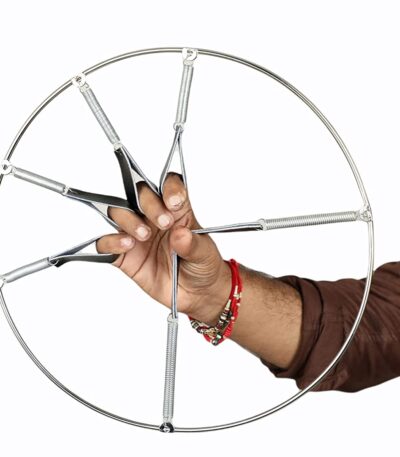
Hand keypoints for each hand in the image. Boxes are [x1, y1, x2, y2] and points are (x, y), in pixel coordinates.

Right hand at [96, 173, 230, 323]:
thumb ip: (193, 244)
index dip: (170, 187)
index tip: (174, 202)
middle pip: (141, 194)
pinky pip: (106, 244)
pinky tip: (126, 245)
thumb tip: (180, 234)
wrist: (197, 295)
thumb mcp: (205, 254)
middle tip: (164, 222)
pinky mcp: (125, 256)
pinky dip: (111, 242)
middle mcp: (153, 217)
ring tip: (144, 235)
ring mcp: (137, 235)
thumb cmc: (202, 266)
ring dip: (129, 219)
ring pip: (119, 213)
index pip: (169, 185)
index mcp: (177, 210)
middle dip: (149, 204)